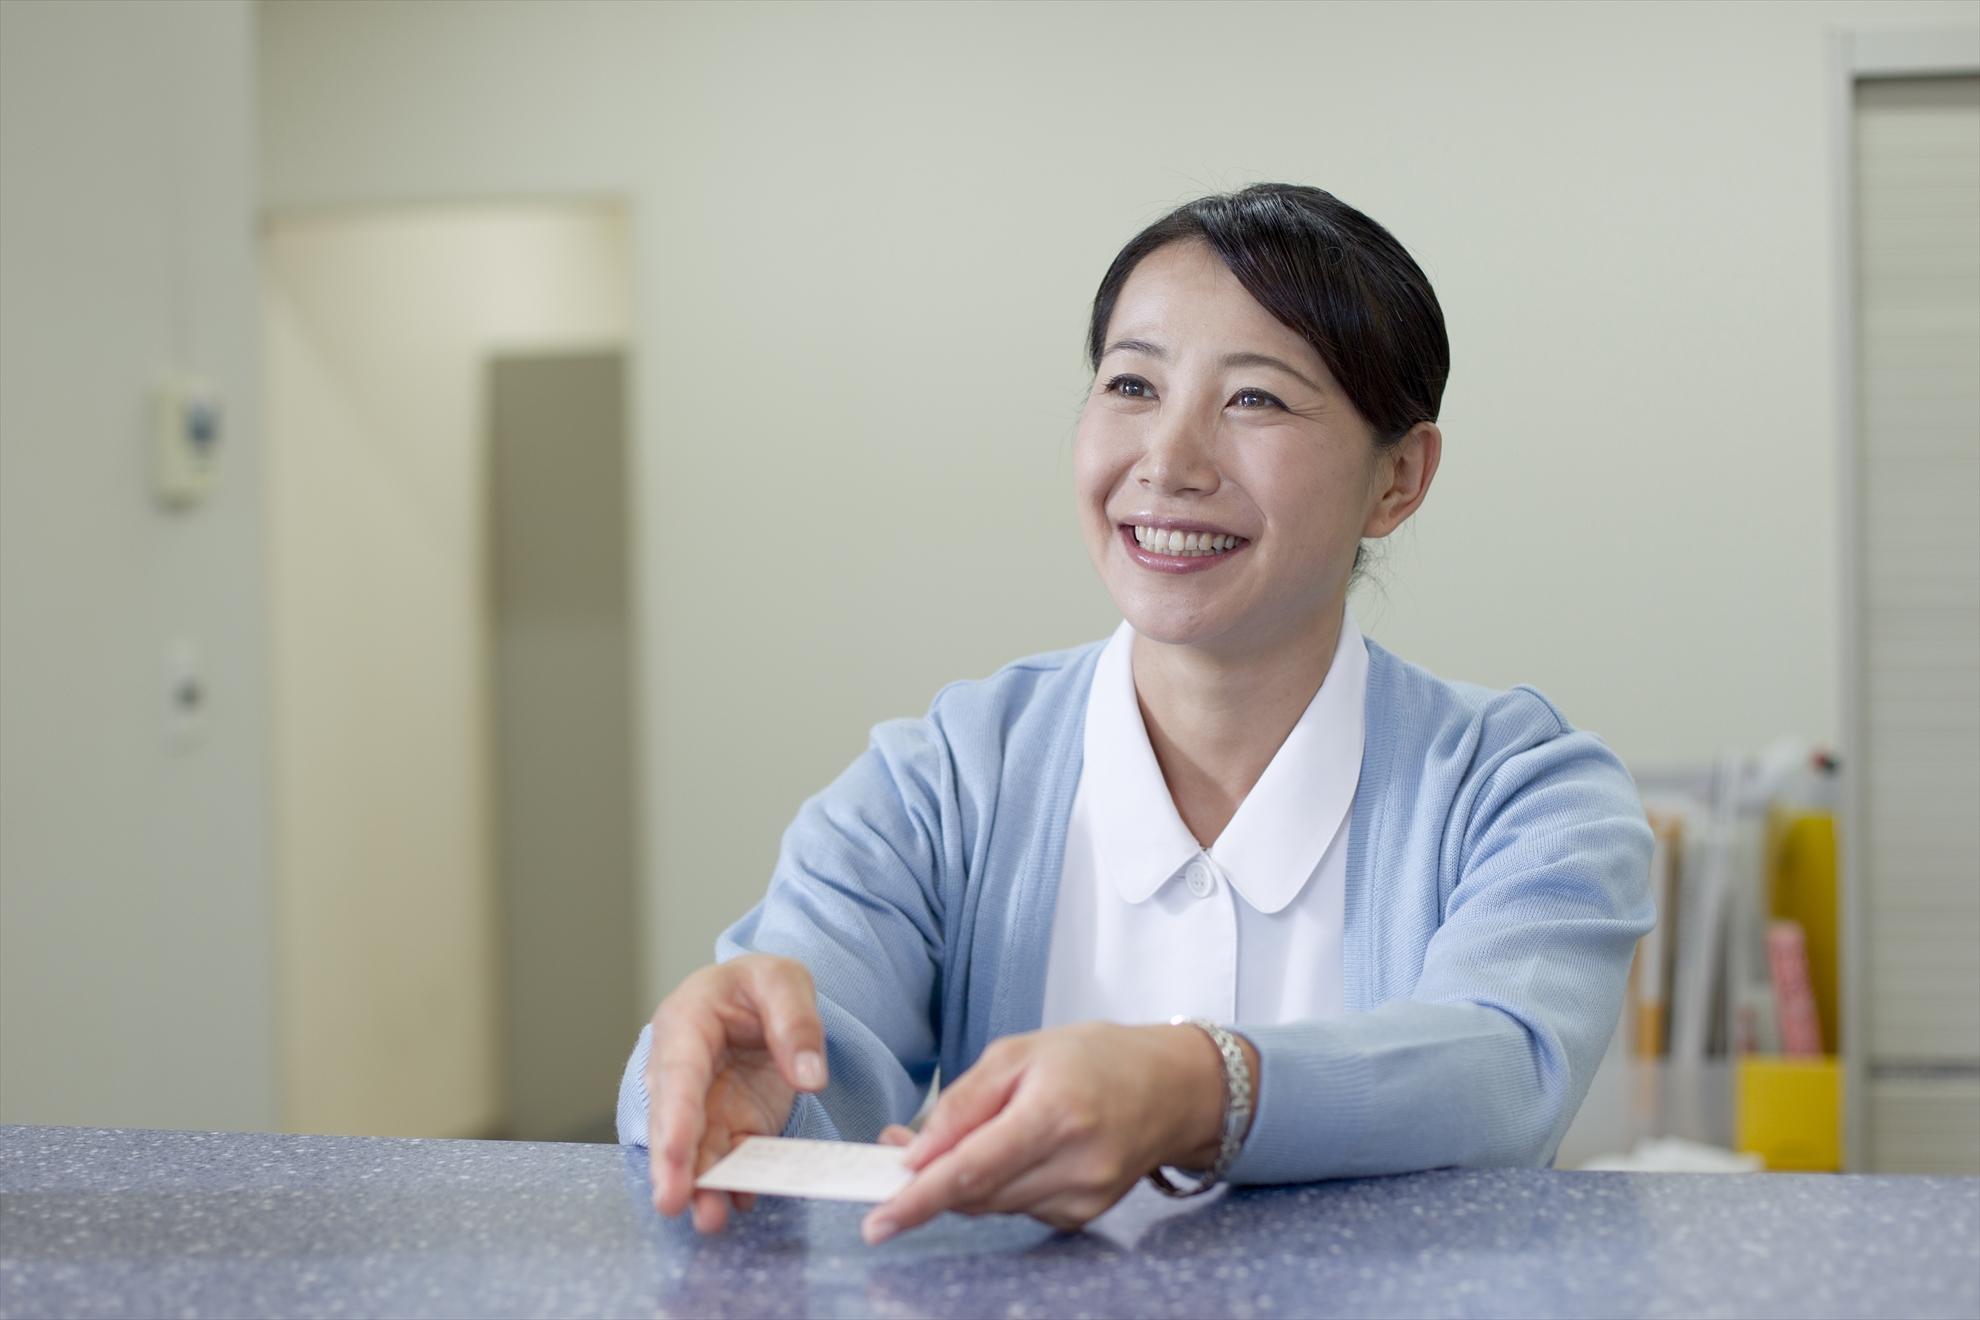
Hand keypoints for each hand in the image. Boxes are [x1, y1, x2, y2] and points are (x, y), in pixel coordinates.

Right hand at [646, 953, 826, 1232]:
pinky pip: (731, 1156)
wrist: (758, 999)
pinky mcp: (729, 1125)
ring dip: (702, 1185)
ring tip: (711, 1220)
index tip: (676, 1154)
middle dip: (674, 1165)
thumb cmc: (757, 984)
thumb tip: (810, 1078)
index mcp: (686, 1024)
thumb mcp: (783, 981)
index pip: (678, 1074)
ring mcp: (704, 1103)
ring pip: (698, 1150)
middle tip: (674, 1204)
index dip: (676, 1116)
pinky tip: (744, 1201)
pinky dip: (736, 1180)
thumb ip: (796, 1022)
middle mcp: (682, 1070)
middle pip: (674, 1121)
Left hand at [860, 1022, 1249, 1242]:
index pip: (972, 1170)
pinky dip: (999, 1187)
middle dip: (930, 1183)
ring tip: (966, 1140)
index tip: (879, 1221)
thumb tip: (913, 1154)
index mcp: (1055, 1112)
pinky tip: (1014, 1154)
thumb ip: (962, 1104)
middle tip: (901, 1156)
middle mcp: (1075, 1163)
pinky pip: (1018, 1208)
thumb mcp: (1018, 1053)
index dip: (919, 1199)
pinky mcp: (1085, 1214)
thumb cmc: (1093, 1059)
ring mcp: (1084, 1196)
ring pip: (993, 1206)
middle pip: (977, 1195)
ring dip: (963, 1183)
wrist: (1170, 1088)